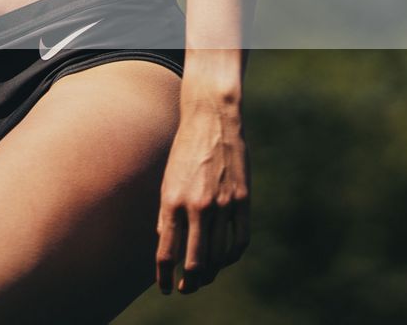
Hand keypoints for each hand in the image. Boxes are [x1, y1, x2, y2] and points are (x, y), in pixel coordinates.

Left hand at [155, 102, 249, 293]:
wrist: (212, 119)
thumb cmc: (185, 150)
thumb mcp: (168, 180)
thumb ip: (167, 213)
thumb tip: (166, 241)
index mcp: (172, 201)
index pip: (166, 251)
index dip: (163, 275)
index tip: (163, 287)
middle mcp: (197, 206)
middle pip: (194, 262)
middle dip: (189, 282)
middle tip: (185, 288)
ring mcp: (223, 205)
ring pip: (218, 255)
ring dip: (210, 272)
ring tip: (203, 278)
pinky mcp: (243, 200)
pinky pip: (239, 241)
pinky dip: (231, 256)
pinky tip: (224, 259)